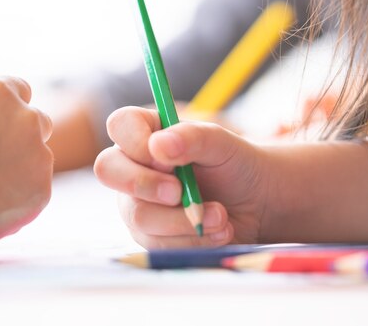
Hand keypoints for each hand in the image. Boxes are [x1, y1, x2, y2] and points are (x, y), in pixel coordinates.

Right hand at [94, 106, 269, 247]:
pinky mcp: (150, 235)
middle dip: (144, 184)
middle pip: (109, 170)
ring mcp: (138, 202)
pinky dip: (191, 241)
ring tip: (221, 216)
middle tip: (179, 193)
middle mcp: (134, 166)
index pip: (121, 125)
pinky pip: (157, 243)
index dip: (136, 141)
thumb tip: (157, 146)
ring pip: (138, 215)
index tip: (166, 157)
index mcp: (148, 132)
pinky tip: (219, 231)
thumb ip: (192, 138)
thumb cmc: (236, 163)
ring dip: (182, 221)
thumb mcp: (221, 144)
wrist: (258, 202)